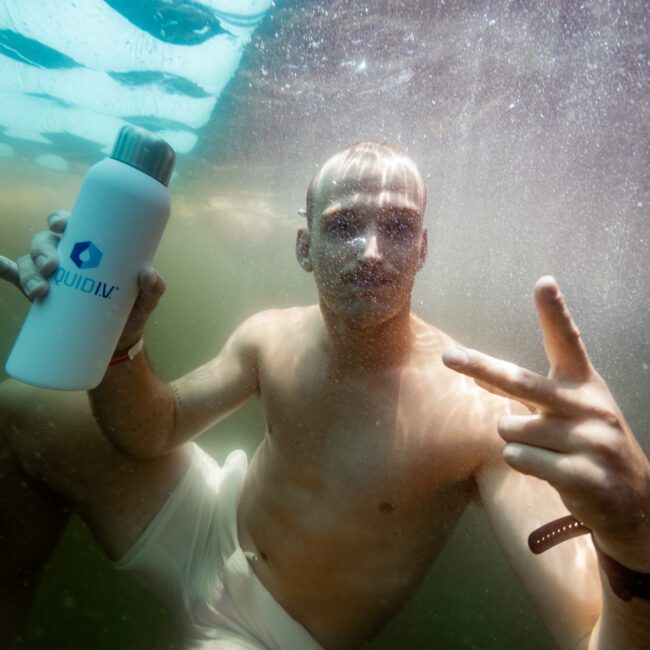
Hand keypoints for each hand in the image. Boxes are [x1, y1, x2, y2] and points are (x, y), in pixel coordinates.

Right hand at [0, 210, 165, 350]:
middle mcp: (69, 258)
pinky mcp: (42, 298)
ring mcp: (53, 277)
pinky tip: (0, 266)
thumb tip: (148, 273)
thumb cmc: (131, 312)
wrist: (117, 345)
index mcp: (92, 248)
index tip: (62, 226)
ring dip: (29, 270)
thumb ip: (153, 287)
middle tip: (53, 267)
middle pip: (46, 241)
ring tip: (41, 291)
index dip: (60, 219)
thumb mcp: (146, 300)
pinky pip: (16, 279)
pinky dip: (6, 270)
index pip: (72, 225)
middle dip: (43, 249)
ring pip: (31, 262)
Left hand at [442, 276, 649, 570]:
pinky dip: (523, 464)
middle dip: (480, 368)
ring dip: (515, 441)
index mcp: (585, 385)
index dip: (555, 313)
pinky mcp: (584, 475)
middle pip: (521, 382)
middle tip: (447, 356)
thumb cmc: (589, 445)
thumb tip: (481, 374)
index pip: (568, 342)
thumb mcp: (571, 411)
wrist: (633, 502)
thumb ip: (531, 392)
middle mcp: (589, 407)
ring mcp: (590, 441)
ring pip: (510, 430)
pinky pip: (520, 459)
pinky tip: (551, 472)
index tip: (543, 283)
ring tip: (548, 453)